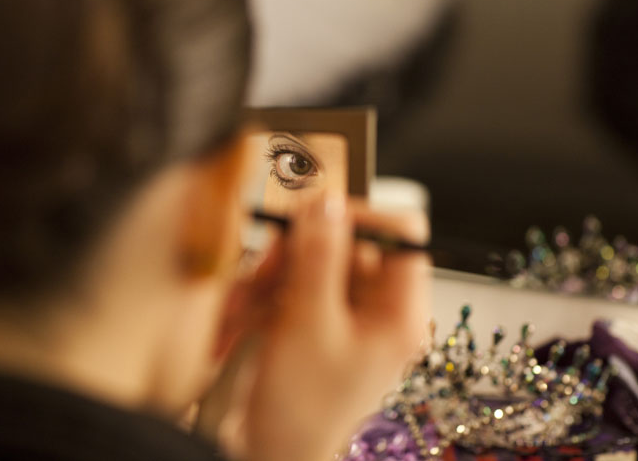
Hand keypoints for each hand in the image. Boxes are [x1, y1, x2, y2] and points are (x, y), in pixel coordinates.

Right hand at [232, 194, 430, 460]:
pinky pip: (289, 288)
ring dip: (267, 279)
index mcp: (398, 312)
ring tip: (238, 307)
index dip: (361, 217)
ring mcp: (343, 316)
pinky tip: (236, 321)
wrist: (271, 456)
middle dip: (296, 254)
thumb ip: (319, 257)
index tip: (315, 215)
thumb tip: (328, 202)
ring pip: (310, 264)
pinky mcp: (312, 323)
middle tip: (263, 267)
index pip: (401, 236)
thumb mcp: (309, 324)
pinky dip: (260, 299)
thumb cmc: (301, 409)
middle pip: (346, 247)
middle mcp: (376, 310)